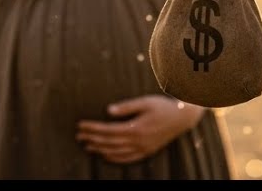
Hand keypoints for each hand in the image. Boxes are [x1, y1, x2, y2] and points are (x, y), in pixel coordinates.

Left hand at [75, 94, 205, 163]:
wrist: (183, 118)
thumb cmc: (163, 106)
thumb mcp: (145, 102)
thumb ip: (127, 107)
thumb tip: (108, 111)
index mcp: (135, 128)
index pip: (108, 130)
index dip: (93, 128)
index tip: (81, 125)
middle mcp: (138, 141)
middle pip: (109, 142)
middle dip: (92, 139)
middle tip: (79, 136)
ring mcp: (143, 148)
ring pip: (116, 152)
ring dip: (100, 149)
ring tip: (87, 146)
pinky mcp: (147, 151)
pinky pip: (127, 158)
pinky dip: (114, 158)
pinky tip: (105, 155)